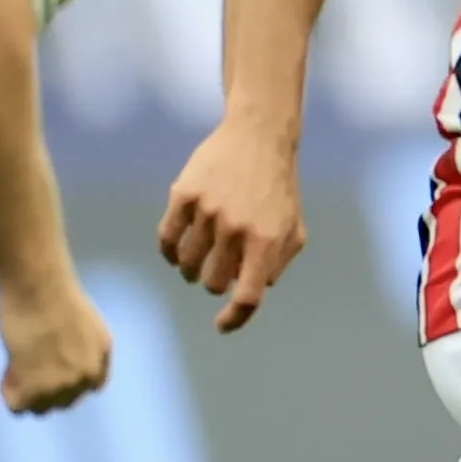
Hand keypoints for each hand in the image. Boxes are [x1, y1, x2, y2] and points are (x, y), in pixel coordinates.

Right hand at [0, 271, 111, 413]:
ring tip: (15, 370)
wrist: (37, 289)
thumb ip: (83, 349)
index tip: (51, 371)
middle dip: (47, 389)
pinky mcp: (31, 391)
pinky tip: (5, 376)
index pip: (86, 388)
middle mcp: (83, 379)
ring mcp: (57, 388)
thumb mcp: (87, 325)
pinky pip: (18, 407)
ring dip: (28, 394)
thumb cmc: (56, 294)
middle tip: (29, 367)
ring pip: (40, 408)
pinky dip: (9, 394)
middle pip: (63, 401)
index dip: (66, 381)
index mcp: (99, 362)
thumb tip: (64, 360)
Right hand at [158, 115, 304, 331]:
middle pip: (212, 283)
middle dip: (214, 283)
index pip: (247, 297)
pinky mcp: (185, 194)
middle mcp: (236, 229)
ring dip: (190, 269)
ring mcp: (208, 211)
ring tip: (196, 262)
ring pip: (187, 265)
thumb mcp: (294, 228)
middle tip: (217, 270)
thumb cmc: (278, 188)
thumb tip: (251, 290)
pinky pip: (166, 239)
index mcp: (266, 241)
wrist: (259, 135)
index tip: (221, 326)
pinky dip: (169, 253)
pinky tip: (174, 253)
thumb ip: (277, 264)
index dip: (234, 319)